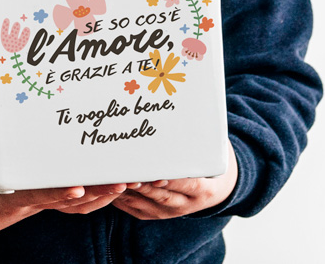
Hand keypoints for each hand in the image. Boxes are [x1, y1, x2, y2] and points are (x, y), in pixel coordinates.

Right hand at [0, 112, 126, 243]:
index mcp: (6, 200)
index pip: (36, 196)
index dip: (58, 193)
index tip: (79, 188)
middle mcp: (27, 203)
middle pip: (69, 202)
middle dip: (97, 192)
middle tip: (124, 179)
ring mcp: (34, 202)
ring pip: (75, 205)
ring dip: (101, 194)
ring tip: (127, 179)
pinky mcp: (37, 197)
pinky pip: (70, 200)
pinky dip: (92, 194)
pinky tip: (109, 182)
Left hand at [112, 140, 237, 219]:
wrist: (212, 189)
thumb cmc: (207, 160)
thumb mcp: (213, 151)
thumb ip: (201, 138)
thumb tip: (192, 110)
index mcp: (204, 190)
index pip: (189, 185)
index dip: (173, 180)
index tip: (158, 174)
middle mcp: (186, 204)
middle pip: (163, 196)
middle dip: (145, 185)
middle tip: (129, 174)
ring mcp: (169, 211)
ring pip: (146, 203)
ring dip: (130, 192)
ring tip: (116, 179)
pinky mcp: (154, 213)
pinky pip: (136, 208)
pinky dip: (123, 198)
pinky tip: (111, 186)